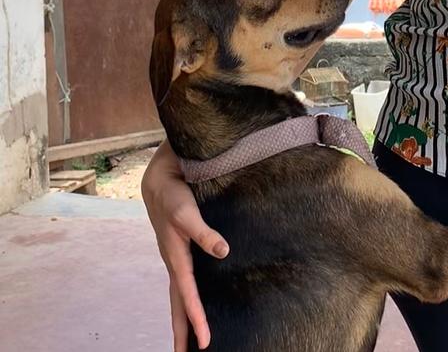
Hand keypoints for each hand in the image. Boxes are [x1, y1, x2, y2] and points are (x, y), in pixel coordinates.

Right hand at [142, 140, 229, 350]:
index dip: (196, 319)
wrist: (160, 177)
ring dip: (184, 316)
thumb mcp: (187, 211)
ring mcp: (177, 256)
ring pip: (180, 294)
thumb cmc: (173, 194)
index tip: (204, 343)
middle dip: (183, 330)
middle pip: (178, 304)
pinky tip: (198, 298)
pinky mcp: (182, 247)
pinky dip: (188, 295)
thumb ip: (204, 232)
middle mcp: (175, 261)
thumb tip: (224, 252)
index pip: (187, 296)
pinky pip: (186, 279)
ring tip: (190, 339)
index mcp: (175, 258)